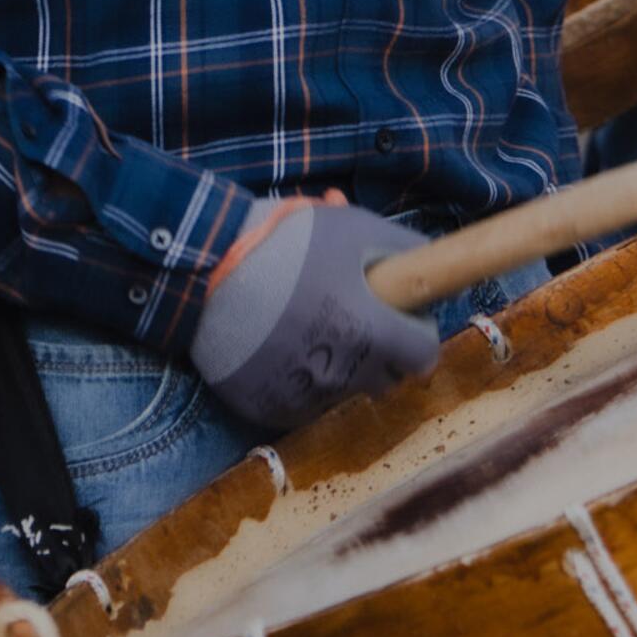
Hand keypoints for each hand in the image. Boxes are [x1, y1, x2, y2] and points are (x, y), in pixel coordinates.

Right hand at [190, 196, 439, 430]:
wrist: (204, 268)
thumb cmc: (284, 243)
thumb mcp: (351, 227)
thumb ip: (402, 249)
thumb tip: (431, 265)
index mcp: (371, 332)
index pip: (424, 356)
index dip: (415, 331)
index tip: (398, 315)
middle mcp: (343, 374)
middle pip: (386, 377)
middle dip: (379, 349)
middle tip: (351, 314)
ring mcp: (305, 396)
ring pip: (344, 390)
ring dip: (339, 363)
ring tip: (308, 321)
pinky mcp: (270, 409)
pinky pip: (304, 402)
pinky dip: (299, 378)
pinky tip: (280, 343)